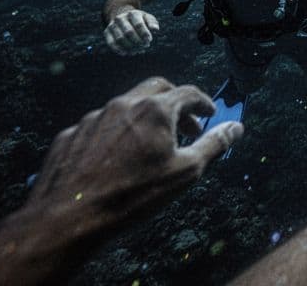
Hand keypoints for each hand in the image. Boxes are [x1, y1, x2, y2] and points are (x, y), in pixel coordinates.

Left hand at [26, 77, 242, 233]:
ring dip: (144, 118)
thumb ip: (214, 144)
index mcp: (154, 109)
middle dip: (175, 102)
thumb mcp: (185, 173)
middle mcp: (123, 104)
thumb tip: (237, 127)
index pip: (188, 93)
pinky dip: (115, 134)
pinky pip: (99, 126)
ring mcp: (93, 117)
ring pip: (125, 106)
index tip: (209, 114)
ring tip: (151, 144)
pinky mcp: (70, 134)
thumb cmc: (134, 196)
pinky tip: (116, 159)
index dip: (203, 103)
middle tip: (185, 125)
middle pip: (156, 88)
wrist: (69, 217)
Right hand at [103, 9, 156, 54]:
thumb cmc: (139, 20)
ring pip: (120, 39)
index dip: (144, 34)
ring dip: (130, 47)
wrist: (123, 17)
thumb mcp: (147, 18)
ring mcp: (112, 25)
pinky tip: (127, 53)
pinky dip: (119, 50)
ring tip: (138, 50)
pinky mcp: (106, 32)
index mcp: (132, 13)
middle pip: (129, 32)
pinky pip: (111, 43)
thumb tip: (155, 29)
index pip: (139, 24)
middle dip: (138, 42)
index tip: (149, 40)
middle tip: (145, 46)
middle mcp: (120, 18)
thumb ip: (152, 23)